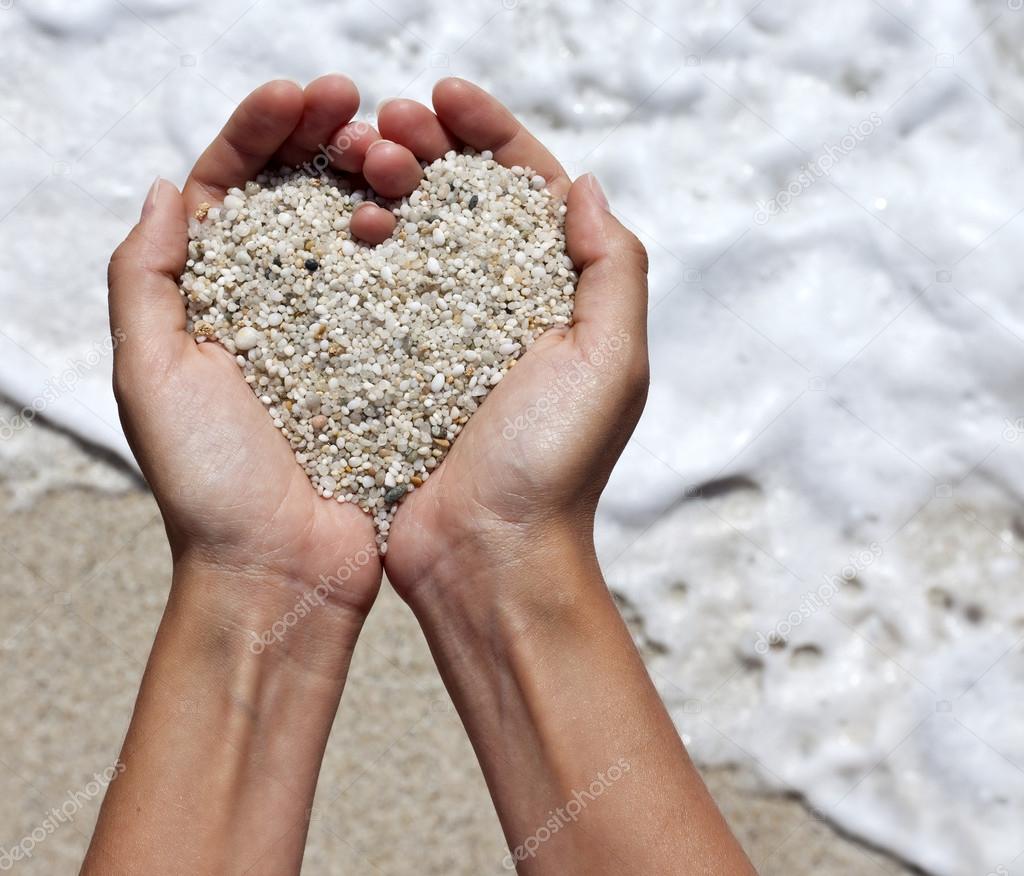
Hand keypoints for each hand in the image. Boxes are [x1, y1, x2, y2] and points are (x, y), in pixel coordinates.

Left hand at [108, 77, 401, 621]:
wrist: (284, 570)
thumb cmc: (211, 484)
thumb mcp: (151, 373)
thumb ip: (145, 277)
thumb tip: (171, 188)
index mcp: (209, 298)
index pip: (229, 189)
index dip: (259, 131)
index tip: (301, 96)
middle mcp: (272, 305)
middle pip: (295, 194)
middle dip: (322, 136)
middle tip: (360, 106)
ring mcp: (334, 330)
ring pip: (351, 227)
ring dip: (369, 174)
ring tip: (397, 151)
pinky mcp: (385, 360)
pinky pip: (397, 284)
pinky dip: (407, 238)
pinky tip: (419, 211)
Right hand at [369, 79, 650, 608]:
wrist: (486, 558)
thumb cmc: (552, 467)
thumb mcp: (609, 362)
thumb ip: (614, 269)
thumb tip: (583, 186)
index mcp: (559, 298)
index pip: (527, 190)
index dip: (491, 133)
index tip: (446, 95)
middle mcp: (501, 309)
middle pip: (463, 199)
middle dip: (431, 145)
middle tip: (390, 120)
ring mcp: (441, 336)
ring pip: (412, 233)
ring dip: (388, 180)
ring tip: (360, 159)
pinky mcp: (391, 366)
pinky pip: (371, 288)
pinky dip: (357, 244)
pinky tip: (340, 218)